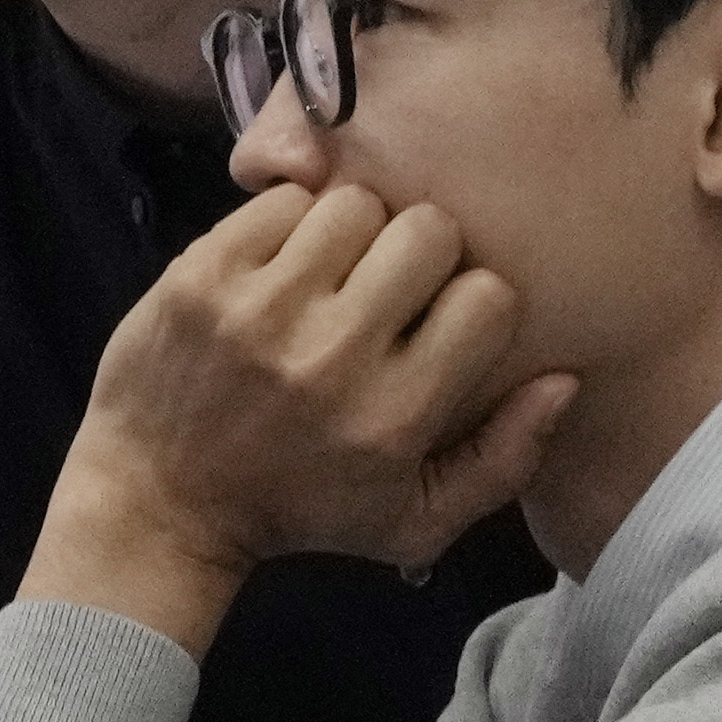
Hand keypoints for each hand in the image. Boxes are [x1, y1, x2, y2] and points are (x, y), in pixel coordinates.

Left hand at [26, 184, 576, 654]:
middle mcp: (332, 357)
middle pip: (429, 232)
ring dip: (354, 232)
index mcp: (393, 418)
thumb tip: (564, 379)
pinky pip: (282, 199)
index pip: (487, 299)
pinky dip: (289, 223)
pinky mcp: (202, 273)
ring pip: (356, 202)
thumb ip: (503, 461)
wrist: (157, 503)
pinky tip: (280, 268)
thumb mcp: (413, 522)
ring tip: (332, 273)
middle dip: (420, 254)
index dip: (473, 305)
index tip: (440, 327)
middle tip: (388, 287)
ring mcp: (260, 309)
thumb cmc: (300, 510)